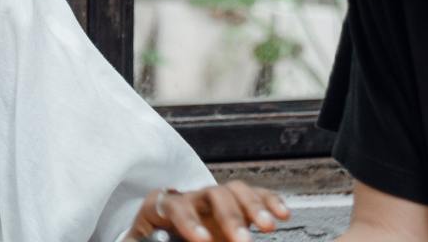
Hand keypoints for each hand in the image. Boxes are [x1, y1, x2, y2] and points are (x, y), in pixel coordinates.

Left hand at [126, 182, 290, 241]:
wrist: (166, 233)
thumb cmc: (157, 237)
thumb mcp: (145, 241)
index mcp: (163, 206)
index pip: (174, 207)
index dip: (188, 222)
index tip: (202, 240)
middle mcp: (191, 196)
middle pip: (211, 196)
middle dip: (228, 219)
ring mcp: (215, 197)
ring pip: (234, 191)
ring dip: (253, 207)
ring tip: (268, 226)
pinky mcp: (235, 202)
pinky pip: (255, 195)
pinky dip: (270, 201)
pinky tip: (282, 214)